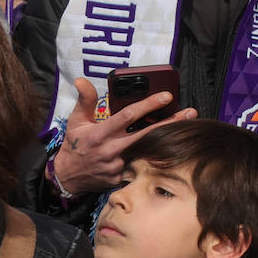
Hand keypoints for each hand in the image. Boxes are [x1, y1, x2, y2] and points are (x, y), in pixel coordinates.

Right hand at [52, 78, 197, 194]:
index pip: (128, 116)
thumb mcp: (75, 120)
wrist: (67, 177)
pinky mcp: (121, 178)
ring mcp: (118, 165)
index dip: (148, 105)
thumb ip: (84, 100)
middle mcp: (111, 149)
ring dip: (168, 141)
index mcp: (101, 133)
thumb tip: (82, 79)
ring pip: (147, 151)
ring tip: (188, 129)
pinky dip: (155, 158)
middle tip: (190, 113)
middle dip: (170, 123)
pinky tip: (173, 152)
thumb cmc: (74, 145)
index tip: (166, 96)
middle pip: (147, 134)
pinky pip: (141, 166)